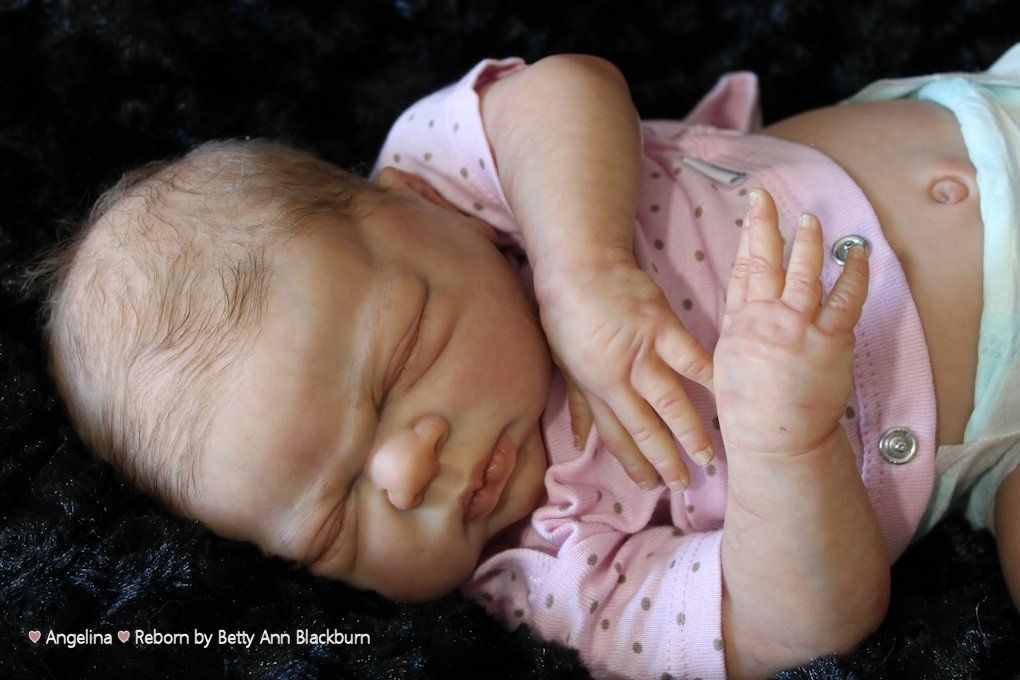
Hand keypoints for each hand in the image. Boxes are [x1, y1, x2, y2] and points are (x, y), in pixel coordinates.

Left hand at [534, 247, 715, 491]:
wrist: (579, 268)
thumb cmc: (567, 314)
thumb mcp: (564, 363)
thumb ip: (578, 404)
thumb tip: (580, 441)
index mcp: (595, 388)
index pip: (616, 436)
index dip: (633, 463)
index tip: (650, 484)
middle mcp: (618, 380)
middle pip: (645, 429)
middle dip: (664, 461)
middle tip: (682, 485)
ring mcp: (642, 355)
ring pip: (670, 404)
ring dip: (690, 434)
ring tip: (707, 457)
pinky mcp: (663, 329)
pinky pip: (693, 361)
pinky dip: (712, 380)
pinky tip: (729, 400)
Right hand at [713, 189, 869, 455]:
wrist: (774, 439)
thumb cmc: (750, 410)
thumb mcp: (729, 363)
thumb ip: (742, 330)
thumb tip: (751, 309)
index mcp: (739, 324)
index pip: (741, 271)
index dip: (746, 238)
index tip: (751, 212)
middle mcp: (765, 319)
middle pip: (764, 261)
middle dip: (765, 225)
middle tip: (767, 198)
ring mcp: (797, 328)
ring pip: (803, 272)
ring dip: (808, 242)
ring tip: (811, 220)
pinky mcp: (828, 340)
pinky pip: (845, 298)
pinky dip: (853, 274)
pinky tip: (858, 256)